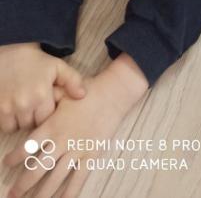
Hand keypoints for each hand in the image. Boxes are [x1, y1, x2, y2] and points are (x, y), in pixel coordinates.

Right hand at [0, 44, 85, 133]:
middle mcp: (24, 104)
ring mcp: (7, 108)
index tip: (45, 105)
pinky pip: (4, 126)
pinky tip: (12, 107)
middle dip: (34, 118)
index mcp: (41, 94)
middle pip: (32, 125)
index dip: (47, 114)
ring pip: (17, 127)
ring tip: (23, 105)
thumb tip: (82, 95)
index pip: (47, 119)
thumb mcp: (57, 66)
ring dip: (20, 120)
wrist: (7, 54)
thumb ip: (72, 80)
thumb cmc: (34, 61)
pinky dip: (8, 120)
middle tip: (34, 104)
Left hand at [3, 55, 147, 197]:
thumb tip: (32, 109)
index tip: (7, 163)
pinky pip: (79, 177)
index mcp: (52, 125)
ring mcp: (77, 149)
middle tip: (13, 195)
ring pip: (56, 177)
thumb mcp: (63, 93)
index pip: (28, 146)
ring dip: (42, 192)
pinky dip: (70, 191)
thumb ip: (47, 103)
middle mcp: (62, 140)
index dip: (16, 157)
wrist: (112, 93)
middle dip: (23, 184)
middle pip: (38, 168)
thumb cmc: (87, 91)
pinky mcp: (91, 154)